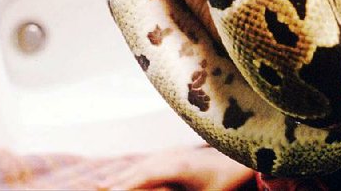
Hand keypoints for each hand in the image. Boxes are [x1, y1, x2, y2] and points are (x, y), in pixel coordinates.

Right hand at [95, 146, 254, 190]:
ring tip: (104, 186)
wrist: (242, 160)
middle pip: (140, 170)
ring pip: (144, 165)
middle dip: (118, 181)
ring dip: (125, 175)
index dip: (126, 185)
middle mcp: (174, 157)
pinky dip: (137, 171)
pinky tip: (129, 178)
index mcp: (178, 167)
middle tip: (98, 190)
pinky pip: (152, 163)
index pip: (145, 176)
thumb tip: (159, 186)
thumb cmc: (226, 183)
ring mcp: (175, 153)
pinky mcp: (178, 155)